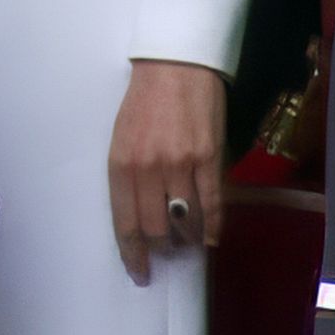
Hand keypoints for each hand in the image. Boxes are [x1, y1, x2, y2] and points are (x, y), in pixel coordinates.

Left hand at [107, 60, 225, 286]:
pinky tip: (211, 238)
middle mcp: (149, 168)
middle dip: (162, 248)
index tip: (139, 272)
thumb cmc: (144, 99)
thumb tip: (141, 214)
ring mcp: (181, 164)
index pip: (126, 223)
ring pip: (185, 222)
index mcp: (121, 163)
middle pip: (157, 229)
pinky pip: (213, 206)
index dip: (133, 254)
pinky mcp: (209, 158)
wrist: (175, 62)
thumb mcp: (122, 136)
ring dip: (187, 240)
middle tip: (167, 252)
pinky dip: (213, 228)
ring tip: (188, 243)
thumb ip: (129, 174)